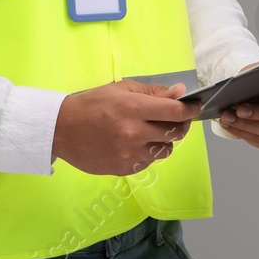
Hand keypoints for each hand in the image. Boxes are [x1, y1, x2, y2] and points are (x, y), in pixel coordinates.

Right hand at [50, 80, 194, 175]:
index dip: (191, 109)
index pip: (175, 111)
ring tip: (152, 131)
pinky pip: (150, 161)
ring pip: (166, 149)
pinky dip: (149, 151)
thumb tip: (180, 93)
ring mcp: (130, 154)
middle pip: (175, 132)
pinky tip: (136, 142)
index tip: (196, 107)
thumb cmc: (92, 104)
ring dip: (165, 140)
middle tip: (177, 118)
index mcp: (133, 109)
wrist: (62, 130)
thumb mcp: (121, 89)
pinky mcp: (125, 169)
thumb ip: (153, 92)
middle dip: (181, 124)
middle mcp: (134, 133)